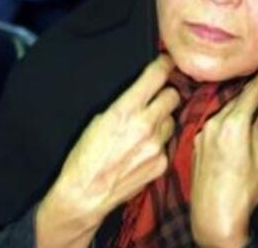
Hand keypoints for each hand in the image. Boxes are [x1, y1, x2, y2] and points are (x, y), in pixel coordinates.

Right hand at [36, 55, 179, 247]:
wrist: (86, 194)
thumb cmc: (85, 157)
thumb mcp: (99, 119)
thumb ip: (125, 104)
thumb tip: (142, 93)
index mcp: (126, 110)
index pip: (156, 76)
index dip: (164, 65)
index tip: (167, 62)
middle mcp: (146, 125)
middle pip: (173, 96)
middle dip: (165, 94)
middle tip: (156, 98)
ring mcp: (156, 146)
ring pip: (172, 120)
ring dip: (162, 120)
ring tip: (145, 130)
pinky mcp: (161, 163)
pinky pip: (167, 144)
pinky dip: (159, 143)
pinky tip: (143, 150)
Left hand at [190, 69, 257, 247]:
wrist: (213, 218)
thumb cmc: (242, 194)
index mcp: (234, 126)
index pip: (250, 94)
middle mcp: (214, 125)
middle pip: (235, 100)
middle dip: (249, 92)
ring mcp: (202, 134)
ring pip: (223, 111)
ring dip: (235, 106)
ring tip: (250, 102)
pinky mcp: (196, 145)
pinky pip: (213, 124)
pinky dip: (224, 120)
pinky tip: (234, 125)